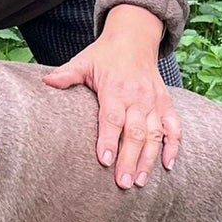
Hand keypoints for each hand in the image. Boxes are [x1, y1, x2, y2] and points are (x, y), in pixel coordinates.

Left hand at [43, 4, 180, 188]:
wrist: (135, 38)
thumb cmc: (104, 55)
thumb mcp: (84, 61)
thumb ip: (68, 75)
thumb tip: (47, 82)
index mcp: (115, 89)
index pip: (112, 118)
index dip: (108, 140)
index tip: (104, 161)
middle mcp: (138, 97)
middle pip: (135, 133)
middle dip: (129, 159)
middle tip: (123, 183)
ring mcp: (154, 102)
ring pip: (155, 135)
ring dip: (149, 159)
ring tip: (140, 181)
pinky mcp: (166, 104)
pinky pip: (174, 127)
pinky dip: (174, 146)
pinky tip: (167, 166)